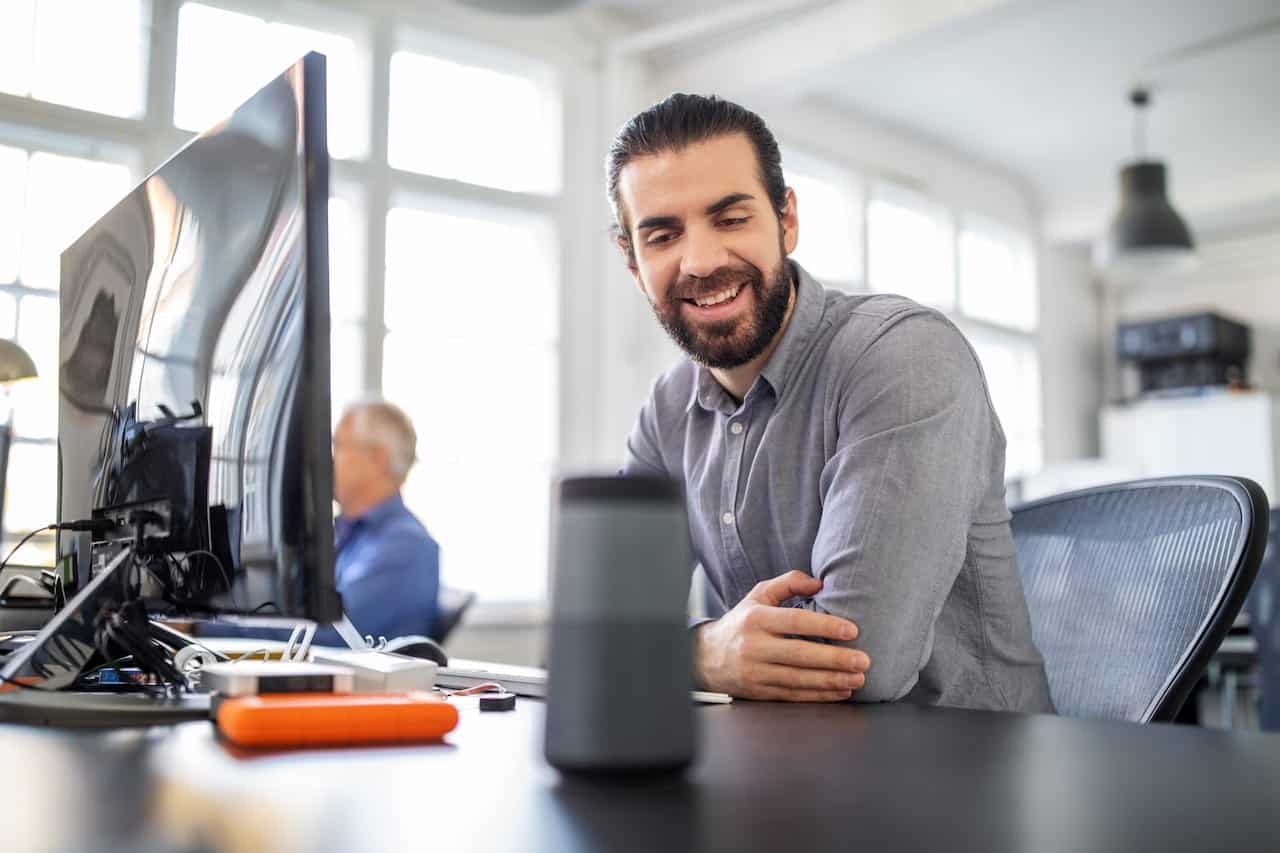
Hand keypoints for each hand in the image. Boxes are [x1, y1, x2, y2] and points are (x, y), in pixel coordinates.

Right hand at [692, 570, 869, 701]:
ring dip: (832, 681)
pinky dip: (820, 695)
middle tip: (864, 660)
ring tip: (858, 678)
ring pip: (799, 679)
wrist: (708, 657)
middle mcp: (754, 647)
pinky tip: (841, 692)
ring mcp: (756, 672)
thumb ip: (788, 583)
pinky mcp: (760, 692)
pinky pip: (794, 695)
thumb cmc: (742, 622)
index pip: (795, 622)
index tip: (852, 631)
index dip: (825, 627)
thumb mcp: (758, 595)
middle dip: (835, 659)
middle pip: (800, 655)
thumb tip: (819, 582)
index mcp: (756, 619)